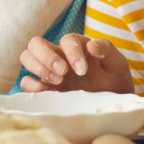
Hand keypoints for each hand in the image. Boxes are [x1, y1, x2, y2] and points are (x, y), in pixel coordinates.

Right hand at [19, 33, 134, 94]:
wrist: (112, 103)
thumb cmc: (115, 80)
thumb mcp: (118, 64)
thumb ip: (108, 50)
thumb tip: (92, 44)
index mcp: (78, 45)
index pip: (66, 39)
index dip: (72, 52)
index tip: (82, 70)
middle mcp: (60, 55)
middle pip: (37, 43)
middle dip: (46, 56)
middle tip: (63, 73)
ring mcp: (49, 72)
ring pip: (27, 58)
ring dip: (38, 68)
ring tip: (58, 82)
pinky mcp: (45, 88)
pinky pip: (26, 82)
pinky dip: (31, 85)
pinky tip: (48, 92)